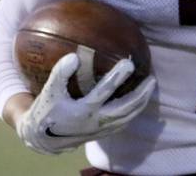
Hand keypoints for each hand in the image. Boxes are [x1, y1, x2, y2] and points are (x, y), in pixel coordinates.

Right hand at [16, 53, 155, 154]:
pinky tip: (141, 100)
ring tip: (151, 85)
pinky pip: (123, 123)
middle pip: (124, 108)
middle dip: (140, 93)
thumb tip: (75, 56)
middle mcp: (95, 122)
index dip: (117, 78)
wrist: (43, 139)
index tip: (129, 63)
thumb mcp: (49, 92)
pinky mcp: (102, 133)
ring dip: (141, 102)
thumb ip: (60, 73)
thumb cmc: (47, 111)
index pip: (104, 92)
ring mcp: (101, 130)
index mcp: (82, 111)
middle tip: (152, 77)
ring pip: (127, 117)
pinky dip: (134, 111)